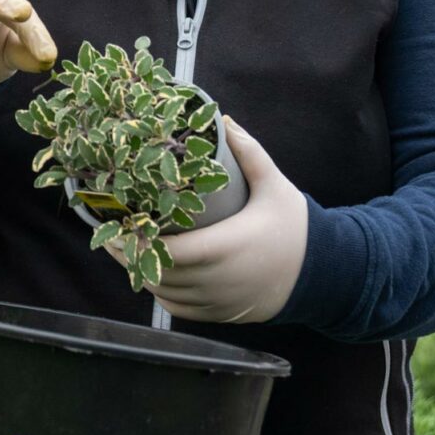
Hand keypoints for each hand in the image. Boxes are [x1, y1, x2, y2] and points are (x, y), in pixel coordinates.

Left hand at [107, 116, 307, 322]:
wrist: (322, 274)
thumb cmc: (295, 227)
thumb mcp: (275, 185)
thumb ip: (249, 152)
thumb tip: (224, 120)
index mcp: (227, 246)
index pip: (170, 251)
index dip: (140, 241)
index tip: (120, 224)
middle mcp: (218, 280)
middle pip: (160, 273)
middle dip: (132, 255)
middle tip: (112, 233)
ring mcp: (218, 301)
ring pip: (165, 293)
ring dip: (142, 273)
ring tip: (125, 249)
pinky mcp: (220, 315)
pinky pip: (178, 308)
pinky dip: (160, 292)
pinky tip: (152, 272)